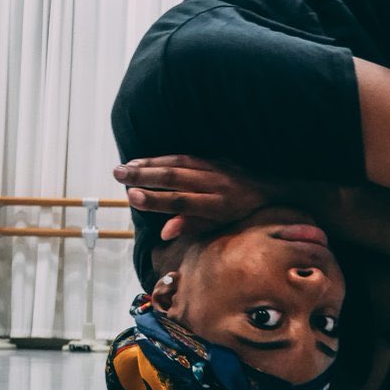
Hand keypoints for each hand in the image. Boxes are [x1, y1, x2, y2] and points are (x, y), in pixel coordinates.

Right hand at [112, 155, 274, 239]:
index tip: (132, 197)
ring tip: (124, 167)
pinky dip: (162, 158)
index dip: (157, 200)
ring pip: (178, 164)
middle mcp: (216, 185)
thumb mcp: (221, 227)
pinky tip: (144, 160)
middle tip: (118, 175)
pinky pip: (185, 156)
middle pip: (175, 178)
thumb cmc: (241, 215)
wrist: (272, 190)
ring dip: (149, 164)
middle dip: (144, 175)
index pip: (182, 202)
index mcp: (218, 206)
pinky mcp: (215, 158)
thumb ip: (193, 227)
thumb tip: (165, 232)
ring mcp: (216, 169)